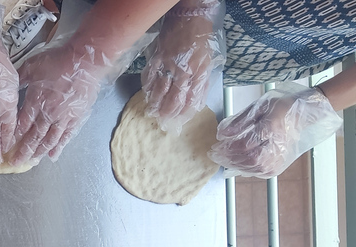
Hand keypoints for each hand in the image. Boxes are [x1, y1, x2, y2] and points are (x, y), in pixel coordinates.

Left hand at [12, 43, 103, 165]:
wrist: (84, 62)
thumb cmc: (58, 61)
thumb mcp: (32, 66)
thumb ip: (20, 78)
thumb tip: (9, 85)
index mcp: (35, 101)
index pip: (21, 124)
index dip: (14, 136)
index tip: (7, 146)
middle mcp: (48, 113)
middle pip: (33, 137)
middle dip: (23, 151)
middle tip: (15, 163)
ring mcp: (63, 118)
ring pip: (49, 140)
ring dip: (39, 152)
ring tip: (32, 162)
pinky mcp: (76, 119)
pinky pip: (66, 137)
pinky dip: (59, 147)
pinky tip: (53, 156)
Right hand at [142, 1, 224, 133]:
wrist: (190, 15)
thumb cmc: (201, 38)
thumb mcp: (208, 60)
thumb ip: (201, 81)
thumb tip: (196, 101)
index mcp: (198, 72)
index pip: (190, 100)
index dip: (183, 113)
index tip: (178, 120)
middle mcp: (184, 70)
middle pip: (174, 99)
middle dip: (168, 113)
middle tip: (163, 121)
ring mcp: (169, 64)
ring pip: (160, 90)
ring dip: (156, 104)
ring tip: (153, 112)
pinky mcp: (158, 56)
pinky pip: (150, 76)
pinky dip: (148, 87)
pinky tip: (147, 94)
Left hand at [209, 83, 341, 177]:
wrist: (304, 114)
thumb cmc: (280, 107)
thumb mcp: (258, 106)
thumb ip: (239, 121)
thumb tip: (221, 135)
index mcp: (272, 127)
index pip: (245, 144)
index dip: (227, 148)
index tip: (215, 146)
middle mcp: (278, 145)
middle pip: (248, 158)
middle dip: (228, 158)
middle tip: (215, 154)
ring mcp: (280, 157)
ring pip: (253, 167)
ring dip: (234, 165)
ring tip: (223, 159)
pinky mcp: (280, 165)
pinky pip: (259, 172)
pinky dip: (245, 169)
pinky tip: (237, 164)